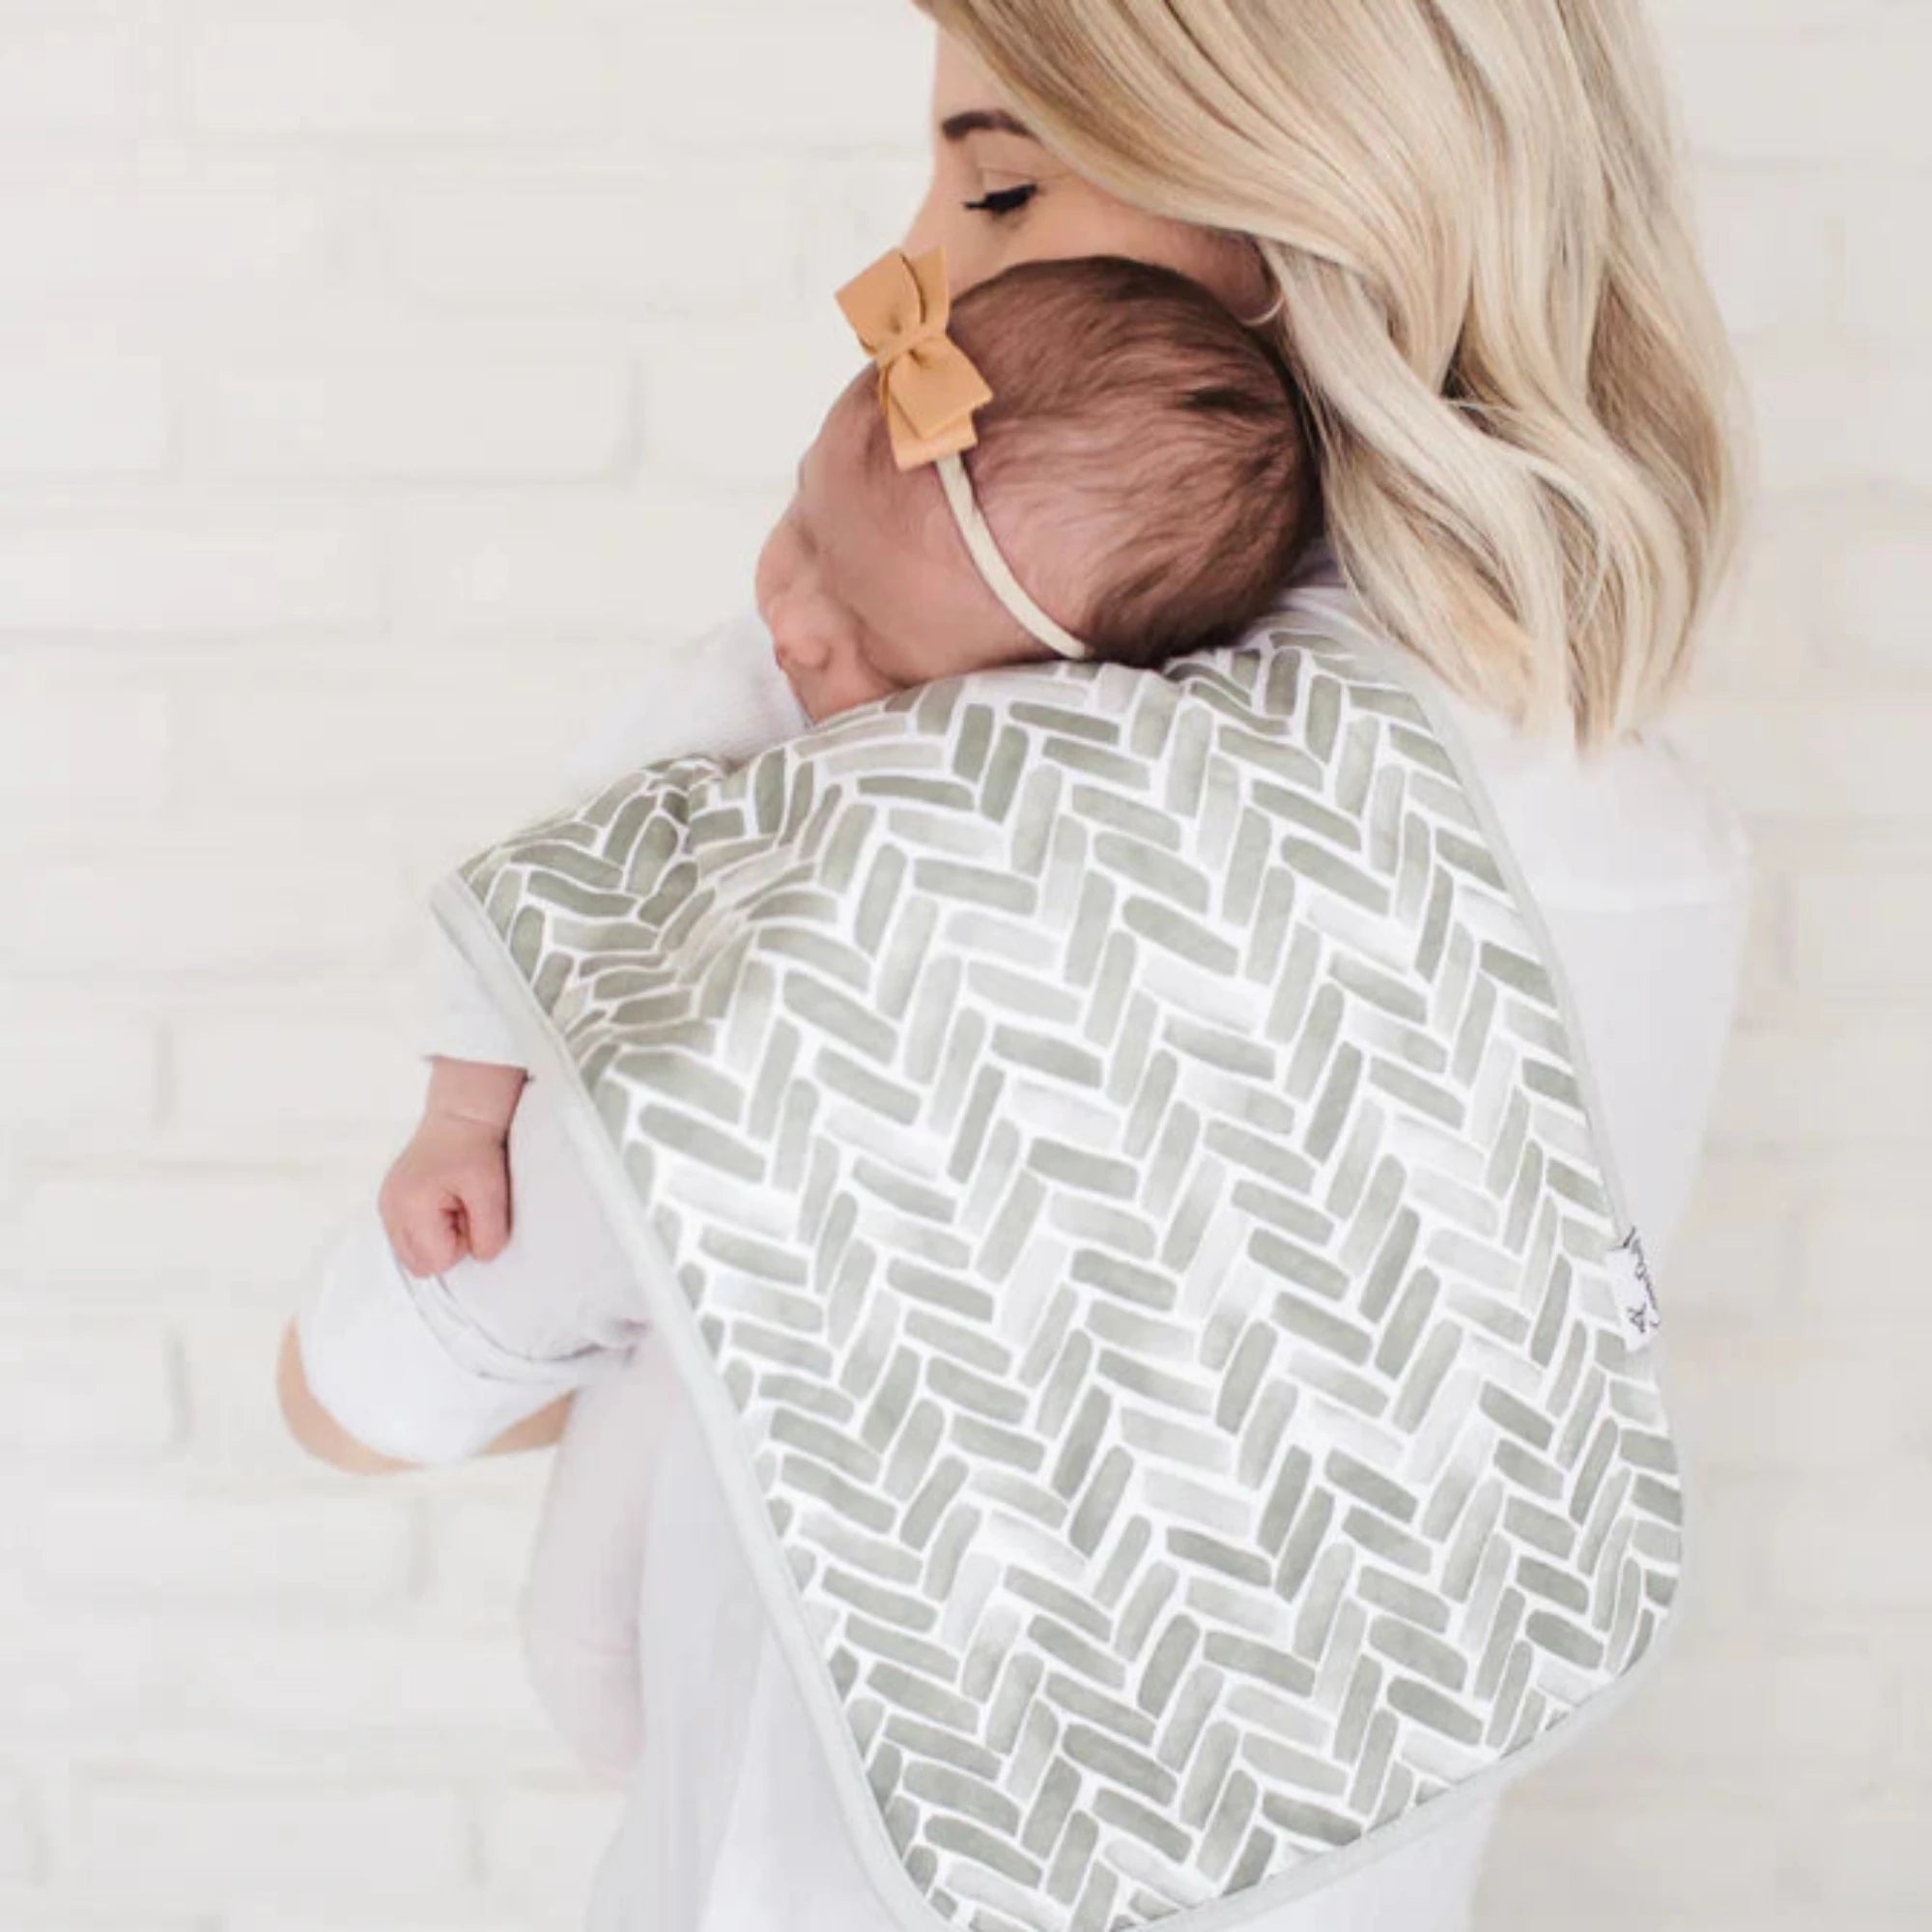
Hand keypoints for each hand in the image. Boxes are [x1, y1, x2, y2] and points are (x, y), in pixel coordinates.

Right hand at [378, 1058, 527, 1276]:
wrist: (461, 1119)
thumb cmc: (474, 1150)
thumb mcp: (492, 1192)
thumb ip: (490, 1233)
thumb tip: (481, 1257)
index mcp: (409, 1205)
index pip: (436, 1261)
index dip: (462, 1243)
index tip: (470, 1213)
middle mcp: (388, 1207)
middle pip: (419, 1264)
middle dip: (447, 1246)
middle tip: (462, 1211)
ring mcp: (385, 1205)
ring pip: (411, 1255)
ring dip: (437, 1239)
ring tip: (451, 1206)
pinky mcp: (389, 1203)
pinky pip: (408, 1238)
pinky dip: (427, 1230)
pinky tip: (439, 1205)